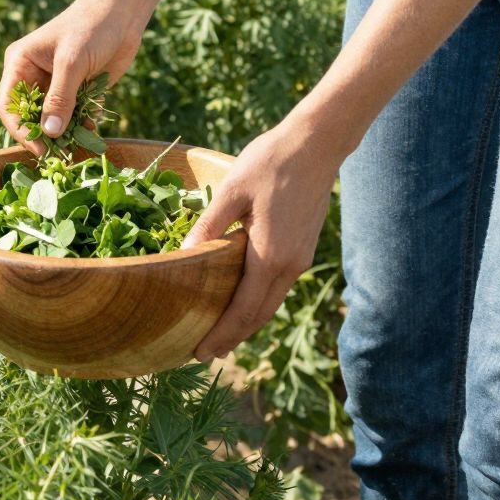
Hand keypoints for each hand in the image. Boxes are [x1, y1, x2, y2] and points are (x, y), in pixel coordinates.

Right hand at [0, 0, 139, 141]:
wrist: (122, 13)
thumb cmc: (90, 28)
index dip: (20, 129)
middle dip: (42, 136)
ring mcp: (56, 84)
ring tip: (79, 146)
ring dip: (64, 134)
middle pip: (28, 116)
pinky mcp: (77, 89)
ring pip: (52, 119)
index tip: (39, 149)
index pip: (8, 105)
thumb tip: (48, 133)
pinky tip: (93, 130)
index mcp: (20, 63)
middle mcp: (33, 75)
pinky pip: (73, 116)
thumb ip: (60, 98)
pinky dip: (81, 126)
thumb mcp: (71, 62)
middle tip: (59, 156)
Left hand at [180, 123, 339, 359]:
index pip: (242, 310)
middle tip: (204, 353)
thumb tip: (184, 255)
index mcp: (269, 255)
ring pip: (271, 303)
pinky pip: (278, 286)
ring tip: (221, 333)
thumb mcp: (231, 191)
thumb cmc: (269, 163)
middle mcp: (289, 265)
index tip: (199, 353)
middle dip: (233, 337)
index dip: (221, 335)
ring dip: (247, 321)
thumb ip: (208, 225)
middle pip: (259, 315)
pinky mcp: (304, 249)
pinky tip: (242, 299)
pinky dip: (259, 301)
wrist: (316, 145)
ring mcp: (300, 259)